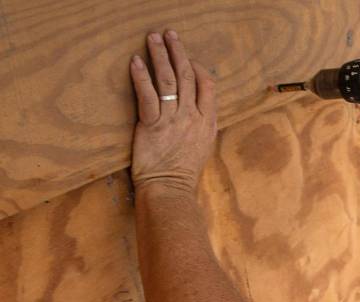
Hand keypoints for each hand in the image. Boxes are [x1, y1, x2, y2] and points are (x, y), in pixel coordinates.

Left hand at [129, 30, 216, 195]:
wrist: (170, 190)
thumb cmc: (182, 173)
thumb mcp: (201, 147)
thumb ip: (199, 126)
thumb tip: (194, 111)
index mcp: (207, 122)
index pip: (207, 85)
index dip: (197, 67)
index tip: (187, 58)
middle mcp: (192, 117)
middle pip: (187, 76)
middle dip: (178, 52)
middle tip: (169, 35)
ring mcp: (173, 121)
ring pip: (168, 81)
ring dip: (159, 56)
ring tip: (152, 39)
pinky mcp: (152, 126)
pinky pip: (147, 96)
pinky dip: (141, 76)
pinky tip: (135, 61)